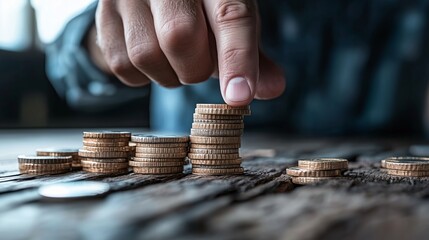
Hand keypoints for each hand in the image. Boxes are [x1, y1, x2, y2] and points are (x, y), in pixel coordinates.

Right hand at [93, 0, 285, 105]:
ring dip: (170, 74)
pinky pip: (123, 65)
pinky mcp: (103, 14)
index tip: (238, 97)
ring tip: (178, 57)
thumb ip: (250, 53)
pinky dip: (145, 75)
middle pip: (180, 37)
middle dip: (196, 67)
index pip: (229, 15)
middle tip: (201, 63)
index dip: (236, 57)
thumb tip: (273, 89)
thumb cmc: (202, 7)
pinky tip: (156, 57)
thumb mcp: (232, 18)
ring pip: (147, 55)